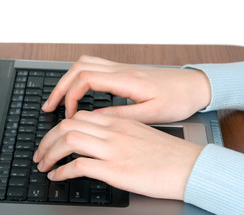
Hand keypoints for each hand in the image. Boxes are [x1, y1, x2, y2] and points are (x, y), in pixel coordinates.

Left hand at [33, 111, 202, 200]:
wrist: (190, 166)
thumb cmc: (168, 153)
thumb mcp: (140, 134)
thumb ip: (117, 133)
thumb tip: (97, 139)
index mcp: (118, 123)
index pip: (79, 117)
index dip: (60, 127)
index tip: (53, 139)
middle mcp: (113, 132)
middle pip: (67, 126)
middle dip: (46, 140)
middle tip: (39, 153)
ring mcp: (113, 150)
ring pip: (68, 141)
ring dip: (49, 153)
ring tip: (43, 164)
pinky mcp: (115, 170)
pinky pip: (78, 166)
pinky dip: (62, 171)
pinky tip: (57, 176)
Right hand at [42, 55, 210, 122]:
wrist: (194, 86)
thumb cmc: (178, 99)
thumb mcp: (150, 114)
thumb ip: (119, 116)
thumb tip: (93, 120)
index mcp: (126, 80)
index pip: (85, 80)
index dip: (70, 97)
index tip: (68, 116)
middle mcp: (120, 70)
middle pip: (78, 68)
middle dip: (59, 87)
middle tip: (49, 106)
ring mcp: (121, 69)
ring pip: (84, 65)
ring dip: (67, 81)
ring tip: (58, 100)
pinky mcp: (123, 72)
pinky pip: (93, 69)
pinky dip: (79, 80)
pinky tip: (77, 94)